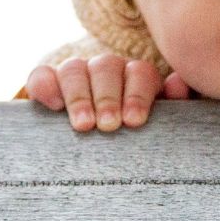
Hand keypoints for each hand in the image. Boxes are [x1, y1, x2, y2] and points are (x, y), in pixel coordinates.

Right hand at [25, 54, 189, 130]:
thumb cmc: (141, 138)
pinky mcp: (48, 84)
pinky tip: (52, 106)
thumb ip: (177, 105)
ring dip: (78, 96)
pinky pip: (42, 75)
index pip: (140, 73)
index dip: (137, 94)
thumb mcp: (164, 125)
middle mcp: (108, 71)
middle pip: (106, 67)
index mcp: (138, 77)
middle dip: (107, 97)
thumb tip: (178, 85)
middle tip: (108, 125)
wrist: (105, 153)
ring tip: (83, 125)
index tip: (134, 121)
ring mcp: (77, 75)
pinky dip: (45, 85)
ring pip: (74, 69)